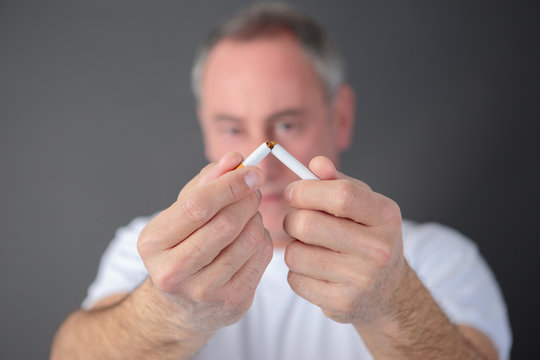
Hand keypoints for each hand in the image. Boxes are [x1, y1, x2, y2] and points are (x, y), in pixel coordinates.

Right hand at [137, 152, 272, 336]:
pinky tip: (250, 238)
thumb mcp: (182, 212)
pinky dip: (263, 239)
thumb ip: (207, 182)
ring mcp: (205, 292)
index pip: (197, 207)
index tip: (252, 171)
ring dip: (256, 219)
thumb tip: (235, 159)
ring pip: (249, 240)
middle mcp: (173, 272)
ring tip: (247, 216)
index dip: (230, 185)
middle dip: (247, 199)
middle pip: (226, 224)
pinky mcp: (233, 302)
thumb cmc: (181, 247)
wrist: (181, 305)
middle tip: (253, 190)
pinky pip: (262, 257)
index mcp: (153, 244)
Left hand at [282, 156, 405, 325]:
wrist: (387, 292)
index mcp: (385, 216)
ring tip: (310, 248)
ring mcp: (362, 279)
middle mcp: (378, 249)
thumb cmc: (369, 238)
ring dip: (294, 248)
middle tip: (296, 222)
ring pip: (295, 253)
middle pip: (308, 225)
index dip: (306, 191)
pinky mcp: (343, 303)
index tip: (292, 193)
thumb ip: (339, 182)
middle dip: (292, 220)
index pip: (341, 195)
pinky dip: (297, 273)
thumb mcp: (364, 206)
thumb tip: (317, 164)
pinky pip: (295, 279)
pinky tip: (315, 271)